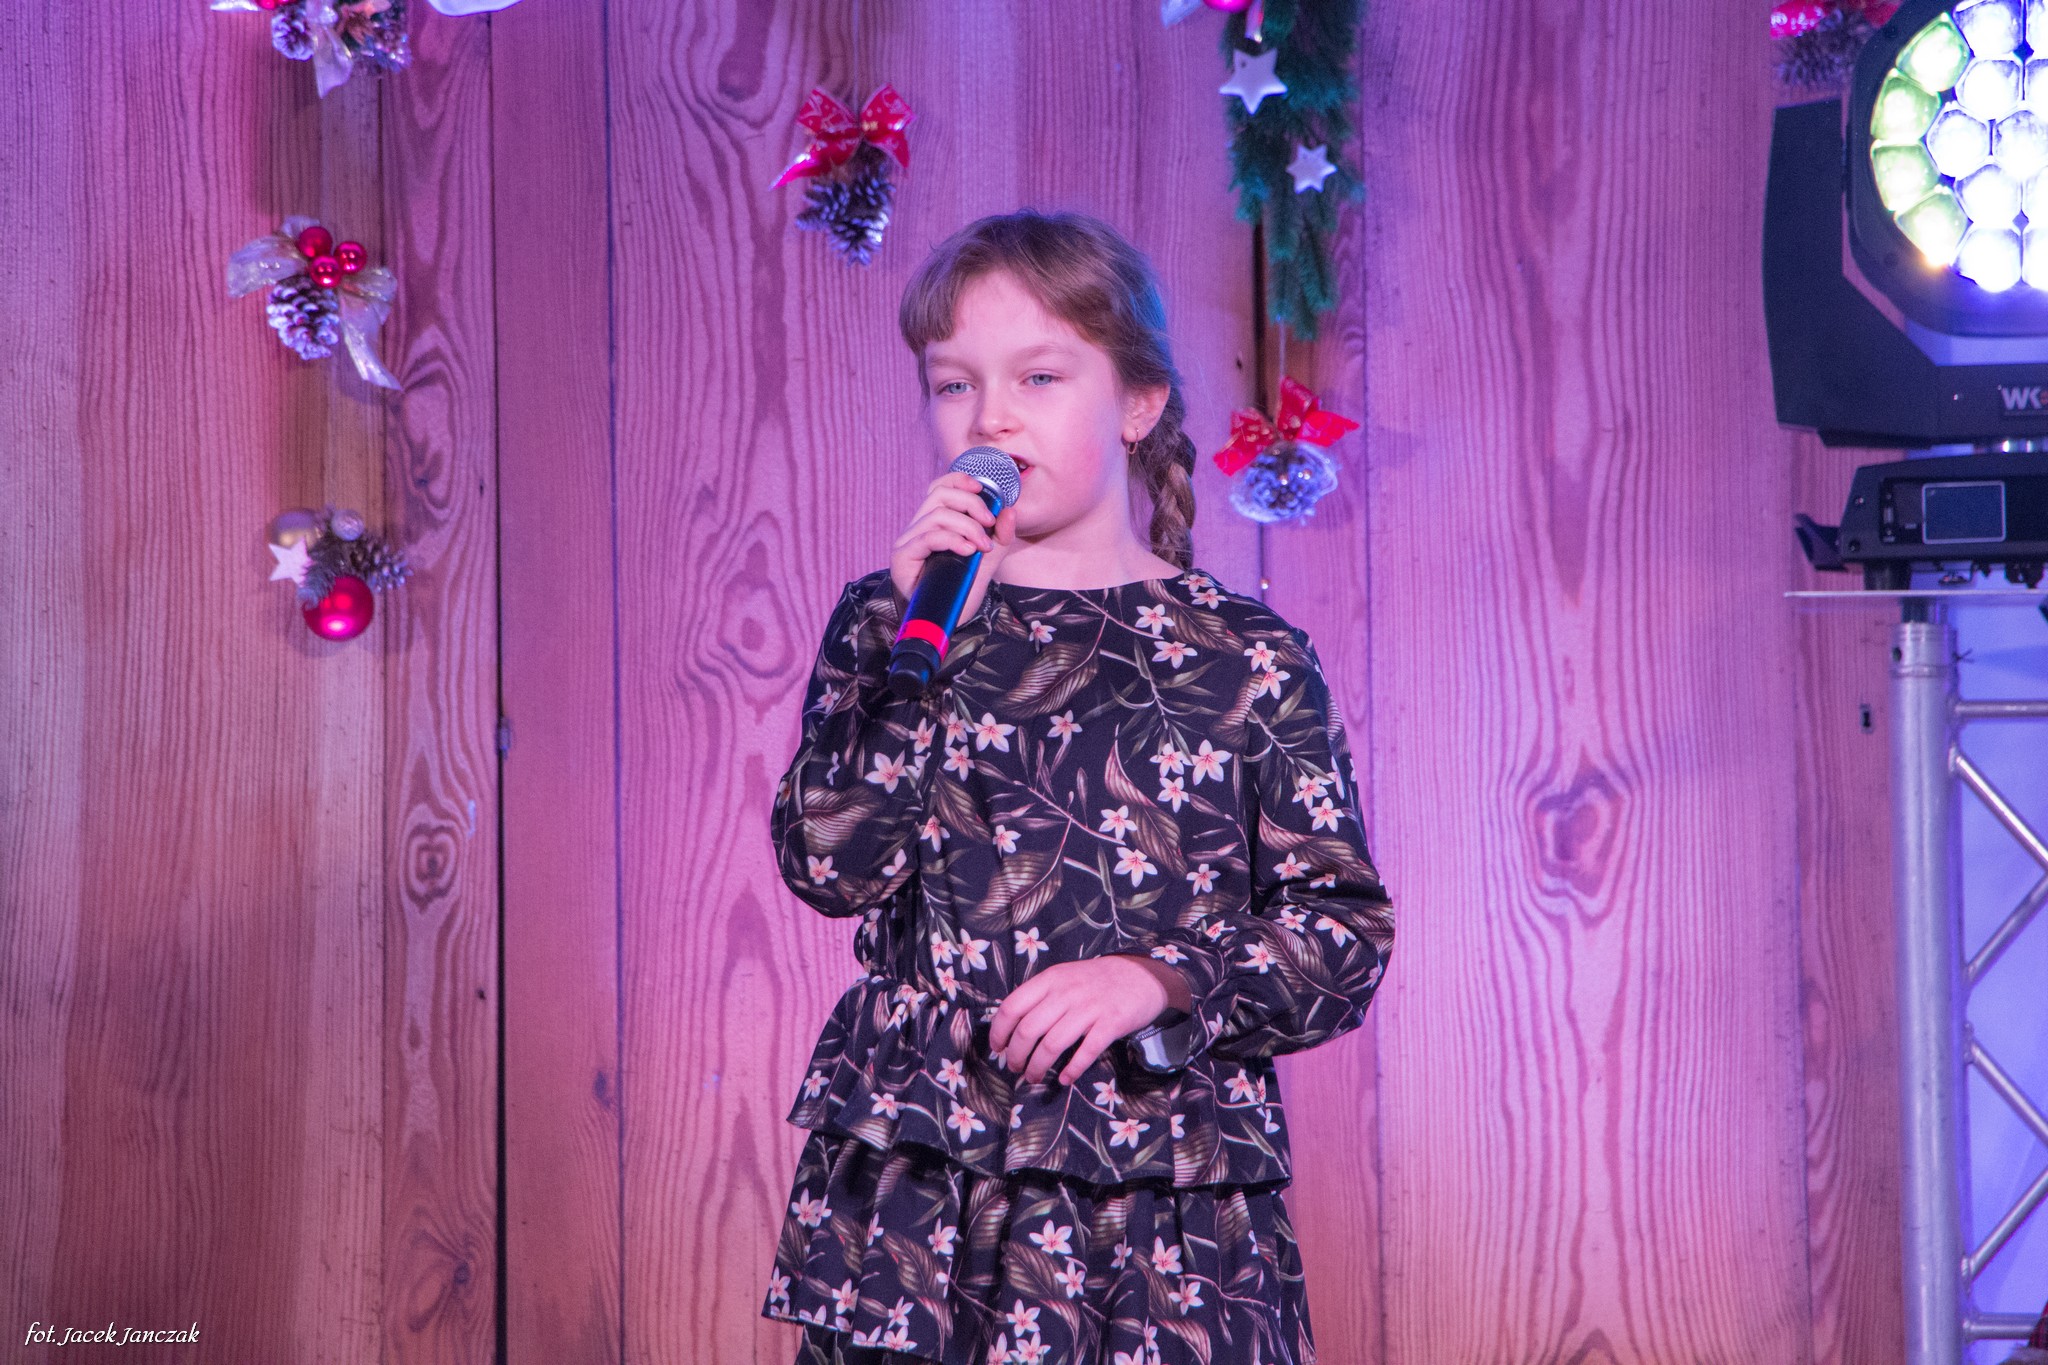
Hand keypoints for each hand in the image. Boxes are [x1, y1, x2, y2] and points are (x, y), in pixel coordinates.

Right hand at [889, 470, 1016, 622]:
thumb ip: (1000, 535)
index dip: (959, 480)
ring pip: (936, 515)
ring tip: (982, 546)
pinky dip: (952, 539)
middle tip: (990, 523)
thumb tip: (1010, 510)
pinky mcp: (903, 556)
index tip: (982, 490)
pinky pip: (927, 537)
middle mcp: (918, 527)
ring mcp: (908, 540)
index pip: (940, 487)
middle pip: (939, 494)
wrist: (944, 621)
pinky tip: (967, 551)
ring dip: (967, 526)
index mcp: (934, 522)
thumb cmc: (960, 588)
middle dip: (970, 504)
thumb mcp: (987, 559)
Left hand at [988, 955, 1185, 1085]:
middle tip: (1015, 1067)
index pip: (1012, 1006)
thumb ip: (1041, 996)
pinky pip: (1086, 1052)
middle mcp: (1066, 992)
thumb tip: (1012, 1027)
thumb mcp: (1064, 977)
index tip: (997, 1048)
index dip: (999, 1031)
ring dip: (1037, 1067)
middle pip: (1028, 1030)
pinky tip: (1064, 1079)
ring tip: (1032, 1077)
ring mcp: (1090, 1008)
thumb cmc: (1096, 980)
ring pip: (1052, 1044)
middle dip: (1016, 1055)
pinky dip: (1071, 1070)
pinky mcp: (1112, 1023)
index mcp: (1050, 979)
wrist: (1141, 975)